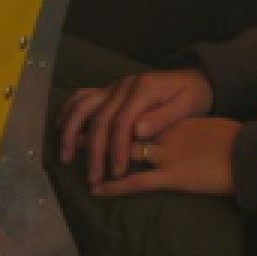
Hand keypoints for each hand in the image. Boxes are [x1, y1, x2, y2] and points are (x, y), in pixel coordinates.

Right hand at [56, 68, 214, 188]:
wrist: (195, 78)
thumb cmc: (192, 95)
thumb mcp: (187, 106)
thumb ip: (162, 117)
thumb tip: (138, 131)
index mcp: (144, 89)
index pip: (122, 121)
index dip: (117, 148)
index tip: (117, 173)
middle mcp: (124, 85)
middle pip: (99, 117)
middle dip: (93, 150)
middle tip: (92, 177)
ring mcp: (114, 86)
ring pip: (83, 105)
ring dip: (71, 131)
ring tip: (65, 156)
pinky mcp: (109, 90)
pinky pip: (83, 96)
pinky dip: (69, 111)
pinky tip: (61, 128)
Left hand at [91, 116, 238, 197]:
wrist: (252, 155)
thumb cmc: (236, 145)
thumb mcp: (210, 131)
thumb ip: (190, 130)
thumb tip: (179, 133)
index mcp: (177, 123)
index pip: (139, 118)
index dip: (118, 120)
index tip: (100, 119)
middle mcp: (168, 134)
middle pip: (126, 129)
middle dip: (100, 131)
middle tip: (76, 132)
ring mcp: (169, 154)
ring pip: (127, 153)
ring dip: (102, 157)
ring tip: (79, 161)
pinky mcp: (174, 176)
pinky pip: (138, 181)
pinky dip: (116, 186)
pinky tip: (99, 190)